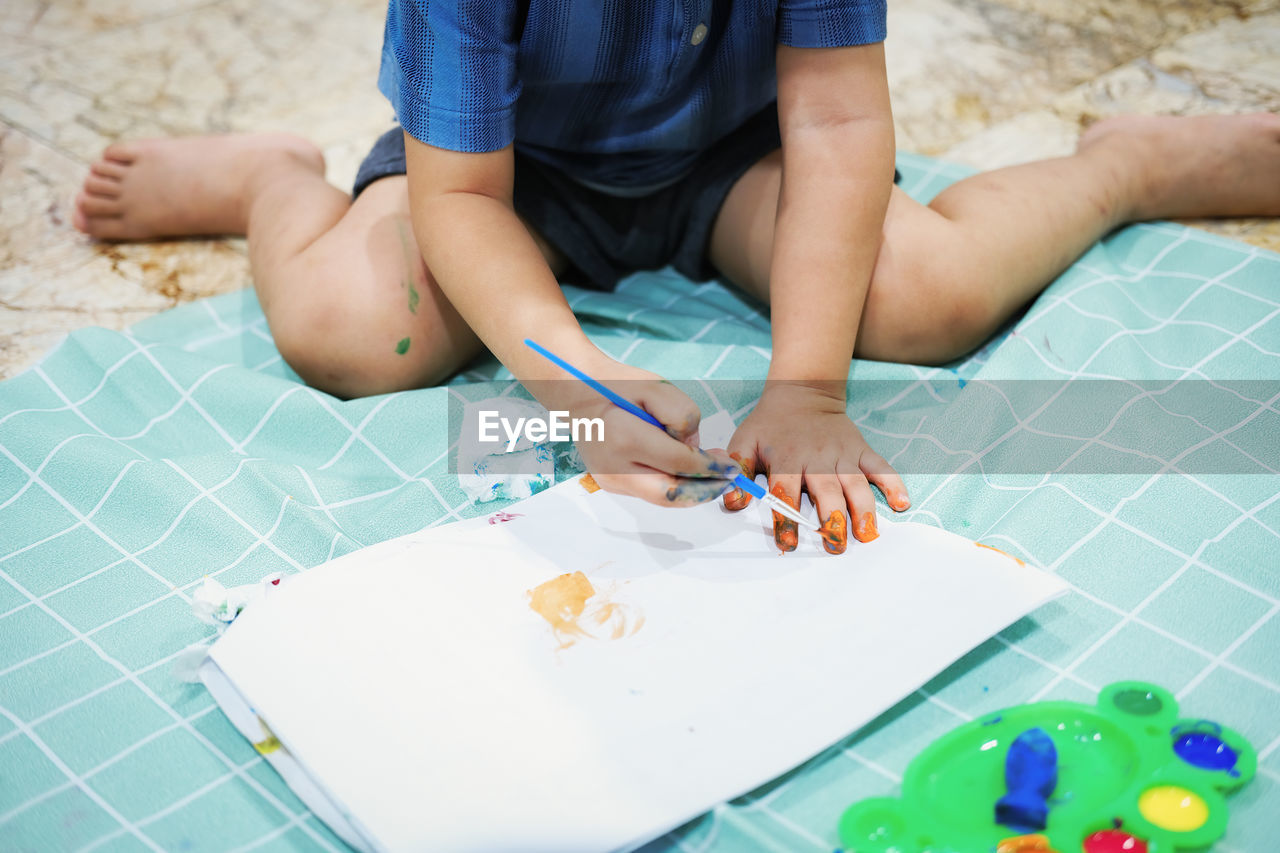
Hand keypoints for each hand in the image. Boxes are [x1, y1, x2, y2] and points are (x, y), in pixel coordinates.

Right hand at [556, 370, 739, 507]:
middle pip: (669, 495)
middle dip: (704, 492)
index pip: (679, 463)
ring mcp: (609, 480)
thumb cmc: (619, 386)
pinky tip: (686, 470)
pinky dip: (673, 485)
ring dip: (691, 490)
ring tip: (710, 472)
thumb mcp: (657, 387)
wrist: (577, 394)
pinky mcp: (610, 484)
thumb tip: (696, 449)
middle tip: (727, 480)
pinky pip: (650, 492)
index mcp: (625, 437)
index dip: (711, 468)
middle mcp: (614, 466)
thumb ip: (683, 416)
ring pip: (660, 498)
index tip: (732, 466)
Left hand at [723, 382, 909, 552]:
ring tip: (867, 536)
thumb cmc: (770, 424)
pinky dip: (894, 484)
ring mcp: (842, 454)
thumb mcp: (745, 441)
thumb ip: (737, 471)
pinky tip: (902, 504)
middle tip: (835, 546)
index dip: (786, 519)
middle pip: (826, 491)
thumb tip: (731, 502)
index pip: (785, 492)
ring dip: (863, 510)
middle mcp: (817, 458)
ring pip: (855, 484)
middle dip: (832, 519)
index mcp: (786, 459)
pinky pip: (881, 467)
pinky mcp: (861, 450)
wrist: (802, 392)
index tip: (788, 545)